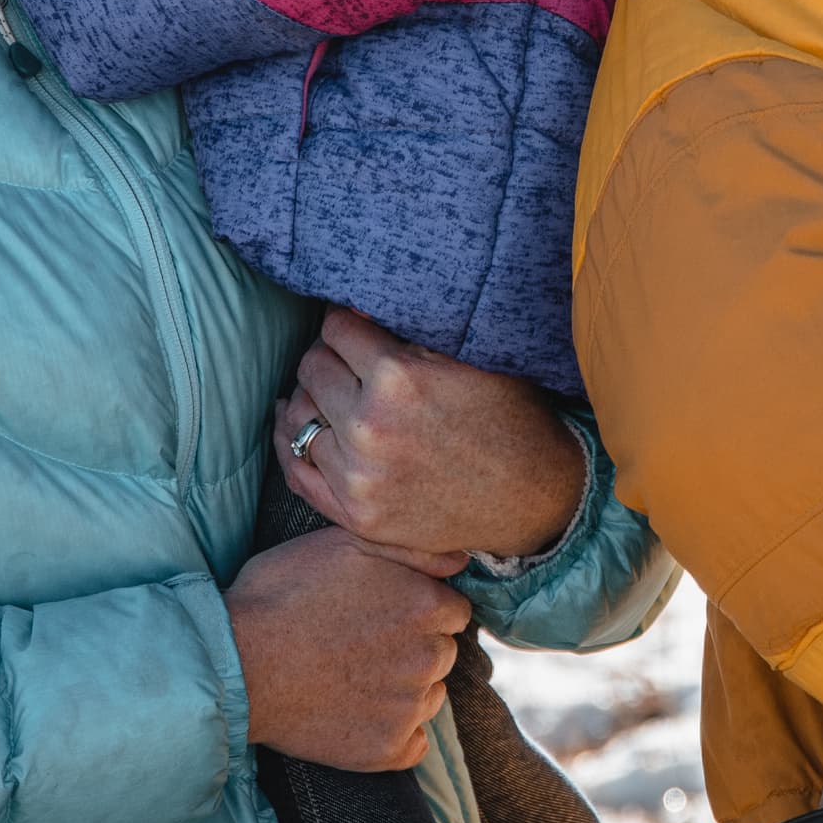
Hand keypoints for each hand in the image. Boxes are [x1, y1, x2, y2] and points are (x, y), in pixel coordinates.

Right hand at [228, 523, 470, 770]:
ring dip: (405, 690)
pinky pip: (413, 745)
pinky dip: (394, 735)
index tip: (387, 614)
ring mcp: (408, 707)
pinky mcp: (386, 749)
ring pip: (430, 697)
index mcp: (425, 606)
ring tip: (354, 679)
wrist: (235, 664)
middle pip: (443, 653)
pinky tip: (359, 717)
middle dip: (415, 648)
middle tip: (365, 646)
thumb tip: (459, 561)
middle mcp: (428, 658)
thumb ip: (412, 548)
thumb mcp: (345, 543)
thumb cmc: (282, 595)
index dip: (421, 610)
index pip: (453, 610)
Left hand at [274, 307, 587, 562]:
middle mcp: (369, 427)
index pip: (336, 328)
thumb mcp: (468, 357)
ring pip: (299, 416)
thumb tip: (353, 306)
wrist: (533, 496)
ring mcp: (358, 477)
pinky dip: (290, 442)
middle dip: (328, 356)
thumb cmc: (508, 417)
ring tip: (329, 391)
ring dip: (313, 398)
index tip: (355, 328)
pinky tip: (300, 422)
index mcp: (398, 377)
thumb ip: (409, 329)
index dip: (347, 323)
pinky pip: (296, 470)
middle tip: (347, 359)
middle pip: (312, 367)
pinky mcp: (357, 515)